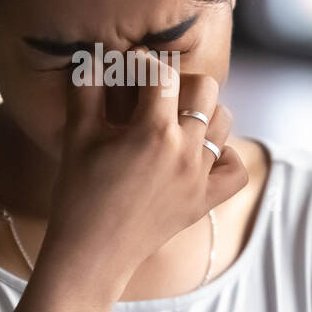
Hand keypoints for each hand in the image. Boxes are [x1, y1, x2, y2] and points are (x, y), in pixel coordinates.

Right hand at [39, 49, 248, 302]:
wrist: (91, 254)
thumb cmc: (78, 193)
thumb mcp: (75, 136)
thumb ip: (85, 89)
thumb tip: (94, 57)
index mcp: (153, 132)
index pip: (162, 73)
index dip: (143, 63)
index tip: (129, 69)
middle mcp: (185, 151)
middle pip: (206, 88)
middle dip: (180, 82)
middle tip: (154, 94)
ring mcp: (200, 178)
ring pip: (223, 121)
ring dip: (201, 113)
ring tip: (173, 121)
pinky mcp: (205, 201)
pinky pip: (235, 168)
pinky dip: (223, 155)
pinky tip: (199, 153)